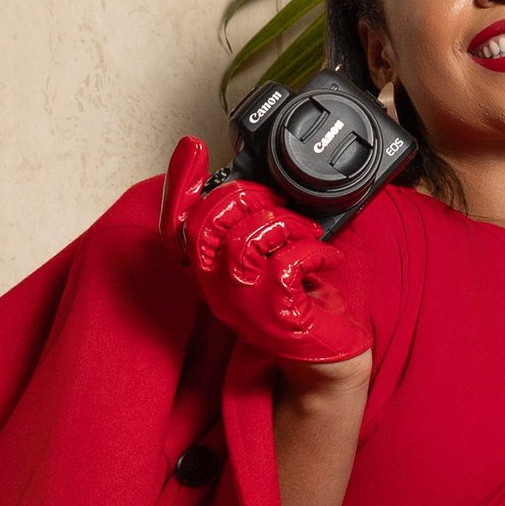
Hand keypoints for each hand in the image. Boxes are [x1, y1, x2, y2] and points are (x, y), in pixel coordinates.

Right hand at [161, 140, 373, 362]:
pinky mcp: (276, 314)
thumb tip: (259, 185)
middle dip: (249, 197)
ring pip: (245, 239)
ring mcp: (242, 304)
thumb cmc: (299, 303)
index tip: (193, 147)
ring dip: (287, 223)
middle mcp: (215, 289)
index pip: (177, 225)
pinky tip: (327, 258)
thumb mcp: (268, 259)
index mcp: (209, 272)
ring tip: (308, 232)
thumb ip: (251, 227)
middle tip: (280, 205)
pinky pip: (287, 263)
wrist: (327, 358)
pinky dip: (315, 250)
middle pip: (207, 223)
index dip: (180, 183)